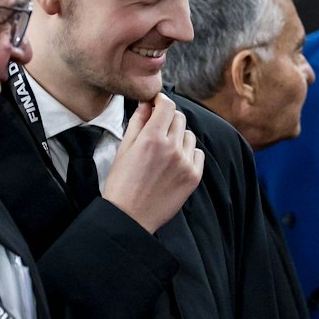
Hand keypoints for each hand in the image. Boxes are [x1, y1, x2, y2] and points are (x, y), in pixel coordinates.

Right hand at [101, 95, 202, 233]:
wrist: (129, 217)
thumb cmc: (121, 183)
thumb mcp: (124, 148)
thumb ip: (138, 122)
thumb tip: (147, 104)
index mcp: (152, 138)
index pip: (167, 105)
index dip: (161, 101)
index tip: (157, 103)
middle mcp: (172, 148)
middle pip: (179, 118)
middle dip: (168, 119)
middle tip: (157, 129)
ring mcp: (185, 163)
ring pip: (189, 135)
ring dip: (178, 137)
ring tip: (164, 151)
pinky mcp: (194, 177)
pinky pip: (198, 154)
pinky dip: (188, 153)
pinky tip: (174, 162)